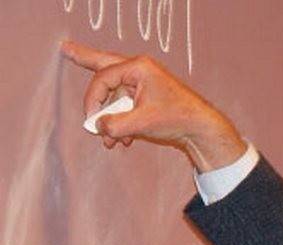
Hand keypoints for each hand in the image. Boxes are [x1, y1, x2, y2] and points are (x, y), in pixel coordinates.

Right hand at [61, 41, 246, 171]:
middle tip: (66, 49)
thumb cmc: (178, 119)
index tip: (91, 119)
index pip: (103, 78)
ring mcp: (143, 84)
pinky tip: (123, 142)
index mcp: (139, 68)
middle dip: (85, 61)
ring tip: (110, 142)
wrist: (202, 130)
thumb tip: (98, 127)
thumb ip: (115, 125)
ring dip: (111, 121)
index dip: (93, 99)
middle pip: (105, 66)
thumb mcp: (142, 123)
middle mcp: (140, 71)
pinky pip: (125, 108)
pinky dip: (122, 124)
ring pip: (116, 98)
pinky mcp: (147, 99)